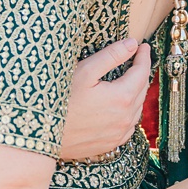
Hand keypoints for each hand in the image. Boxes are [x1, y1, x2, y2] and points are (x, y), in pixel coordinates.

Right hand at [57, 38, 151, 161]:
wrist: (43, 134)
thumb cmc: (59, 100)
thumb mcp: (84, 71)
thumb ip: (111, 56)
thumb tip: (132, 44)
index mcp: (122, 97)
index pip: (142, 72)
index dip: (144, 57)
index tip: (144, 46)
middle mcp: (126, 117)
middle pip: (142, 90)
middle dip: (141, 73)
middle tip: (138, 60)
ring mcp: (119, 133)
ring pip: (137, 109)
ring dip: (137, 93)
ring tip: (131, 81)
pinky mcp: (111, 143)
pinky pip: (129, 125)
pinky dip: (130, 112)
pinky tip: (121, 107)